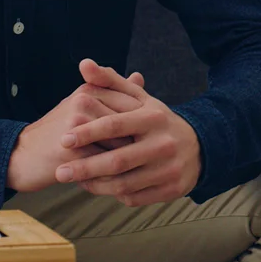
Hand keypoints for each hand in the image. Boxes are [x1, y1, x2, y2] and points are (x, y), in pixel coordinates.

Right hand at [6, 72, 144, 192]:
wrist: (22, 156)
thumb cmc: (59, 132)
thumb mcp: (84, 106)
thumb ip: (113, 91)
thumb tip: (140, 77)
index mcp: (90, 90)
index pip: (133, 104)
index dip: (146, 125)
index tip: (152, 140)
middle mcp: (84, 102)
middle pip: (130, 125)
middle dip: (142, 143)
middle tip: (152, 158)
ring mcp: (77, 125)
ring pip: (121, 145)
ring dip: (132, 161)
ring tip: (139, 171)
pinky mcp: (71, 149)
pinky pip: (105, 164)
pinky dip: (117, 175)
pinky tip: (123, 183)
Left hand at [55, 60, 202, 206]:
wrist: (199, 147)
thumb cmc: (158, 121)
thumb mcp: (140, 99)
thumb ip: (110, 81)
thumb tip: (83, 64)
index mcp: (154, 118)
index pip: (116, 125)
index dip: (88, 133)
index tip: (64, 140)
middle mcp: (164, 144)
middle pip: (118, 161)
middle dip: (85, 168)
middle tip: (61, 172)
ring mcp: (169, 169)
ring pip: (124, 184)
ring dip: (96, 185)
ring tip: (76, 181)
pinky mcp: (172, 190)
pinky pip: (135, 197)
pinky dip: (113, 194)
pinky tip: (100, 187)